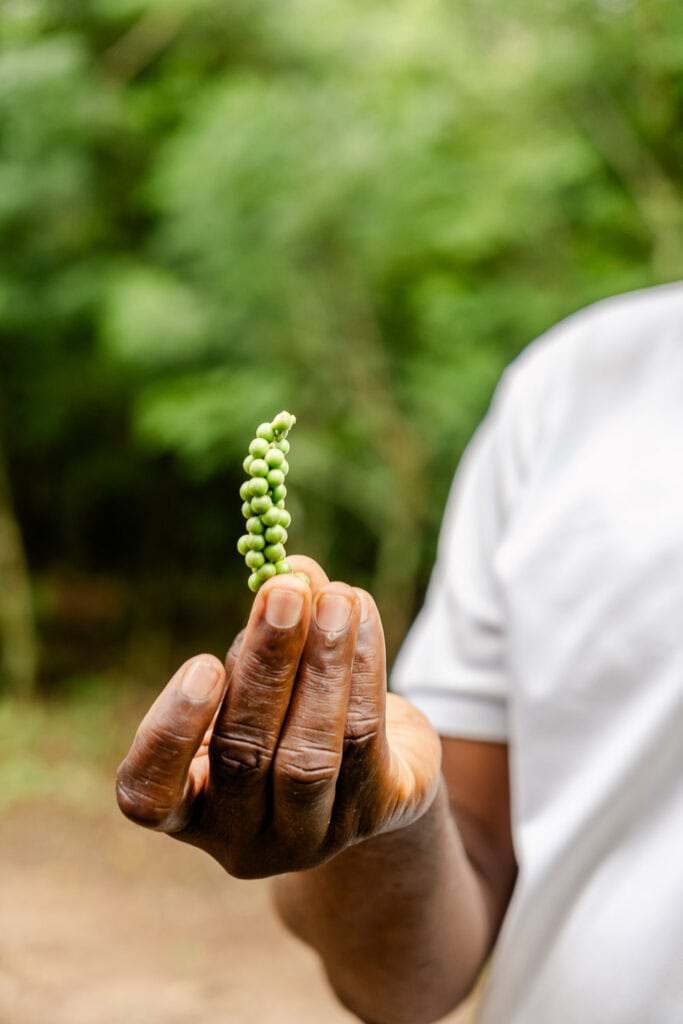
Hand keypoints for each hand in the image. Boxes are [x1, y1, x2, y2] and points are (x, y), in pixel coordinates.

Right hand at [116, 556, 441, 877]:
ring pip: (311, 754)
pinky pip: (366, 738)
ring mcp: (311, 838)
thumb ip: (264, 635)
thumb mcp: (263, 683)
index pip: (149, 794)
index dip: (170, 733)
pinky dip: (364, 667)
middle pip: (243, 756)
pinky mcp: (374, 815)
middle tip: (283, 590)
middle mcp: (243, 837)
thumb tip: (292, 570)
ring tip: (336, 597)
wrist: (375, 773)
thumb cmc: (290, 717)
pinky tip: (361, 614)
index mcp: (189, 808)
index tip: (203, 663)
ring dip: (324, 664)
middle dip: (266, 665)